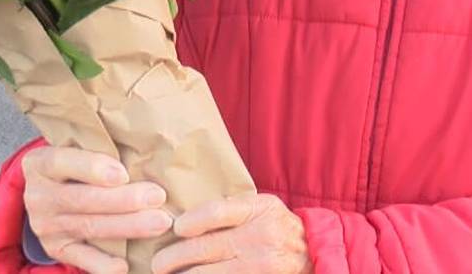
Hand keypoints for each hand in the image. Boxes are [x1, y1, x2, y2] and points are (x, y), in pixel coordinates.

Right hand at [23, 146, 172, 273]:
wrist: (52, 192)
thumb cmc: (79, 163)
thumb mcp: (78, 148)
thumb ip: (101, 147)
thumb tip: (146, 149)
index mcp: (40, 163)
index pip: (62, 162)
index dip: (92, 168)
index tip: (123, 174)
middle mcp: (39, 196)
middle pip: (83, 199)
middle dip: (123, 200)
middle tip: (157, 197)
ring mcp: (46, 225)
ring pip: (89, 226)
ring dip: (127, 226)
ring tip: (159, 222)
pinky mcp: (57, 248)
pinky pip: (81, 258)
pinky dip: (103, 264)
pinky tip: (124, 265)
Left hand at [151, 193, 310, 273]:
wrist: (314, 254)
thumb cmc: (279, 227)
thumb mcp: (263, 207)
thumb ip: (233, 209)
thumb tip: (185, 219)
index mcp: (258, 210)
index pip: (216, 212)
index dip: (191, 221)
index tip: (176, 228)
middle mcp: (259, 237)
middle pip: (205, 248)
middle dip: (173, 258)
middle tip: (157, 264)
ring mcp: (260, 265)